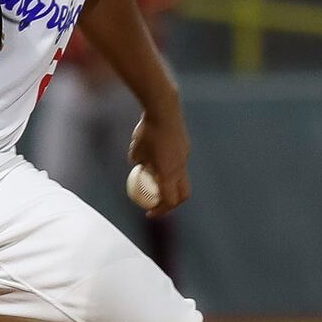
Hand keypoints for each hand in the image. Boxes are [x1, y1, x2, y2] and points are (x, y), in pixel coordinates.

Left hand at [128, 102, 190, 216]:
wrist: (164, 109)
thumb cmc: (147, 130)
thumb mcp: (135, 150)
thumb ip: (137, 162)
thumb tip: (137, 167)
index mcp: (169, 172)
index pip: (169, 200)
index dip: (160, 210)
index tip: (149, 212)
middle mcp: (181, 167)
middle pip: (183, 194)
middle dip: (171, 203)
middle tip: (157, 204)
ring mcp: (185, 157)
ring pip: (182, 178)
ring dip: (170, 183)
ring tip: (153, 176)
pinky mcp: (185, 147)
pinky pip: (180, 163)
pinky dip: (171, 168)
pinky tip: (157, 154)